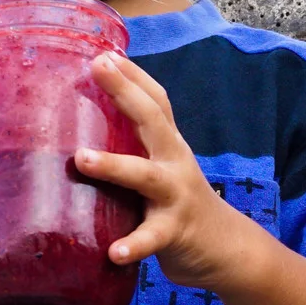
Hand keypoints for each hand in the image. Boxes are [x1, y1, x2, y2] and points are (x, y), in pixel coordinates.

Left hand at [75, 53, 262, 288]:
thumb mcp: (164, 169)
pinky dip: (132, 245)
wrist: (226, 250)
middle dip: (125, 93)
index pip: (156, 101)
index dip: (133, 75)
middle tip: (98, 68)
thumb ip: (135, 150)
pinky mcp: (174, 233)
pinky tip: (113, 252)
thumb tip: (80, 131)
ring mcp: (175, 197)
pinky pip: (151, 238)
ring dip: (114, 166)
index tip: (104, 52)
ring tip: (82, 158)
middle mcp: (174, 163)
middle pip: (153, 121)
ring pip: (146, 176)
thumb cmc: (179, 205)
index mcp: (169, 146)